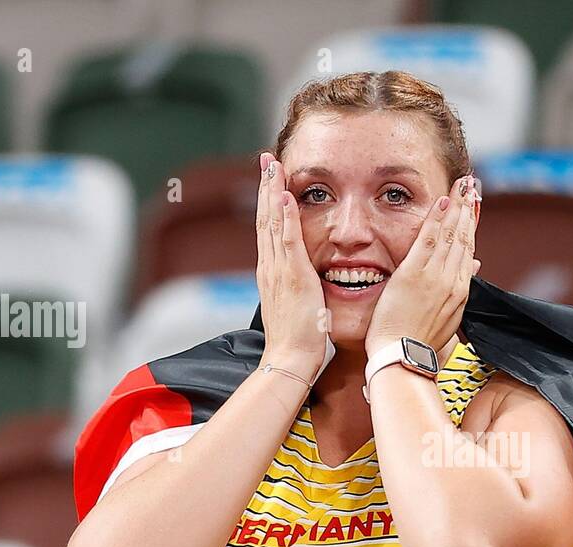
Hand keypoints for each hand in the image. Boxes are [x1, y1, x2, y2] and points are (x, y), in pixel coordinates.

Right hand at [254, 151, 328, 379]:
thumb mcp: (298, 307)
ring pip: (270, 222)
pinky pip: (286, 240)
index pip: (268, 229)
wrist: (290, 360)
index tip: (271, 180)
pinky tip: (284, 195)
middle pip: (264, 218)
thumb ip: (300, 290)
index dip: (268, 203)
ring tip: (272, 165)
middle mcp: (271, 267)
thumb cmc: (298, 341)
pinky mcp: (292, 277)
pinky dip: (283, 216)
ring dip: (271, 191)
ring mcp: (278, 270)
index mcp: (273, 274)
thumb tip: (308, 283)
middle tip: (266, 159)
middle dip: (265, 187)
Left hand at [364, 174, 480, 357]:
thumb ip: (458, 291)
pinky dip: (436, 219)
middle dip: (468, 210)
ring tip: (462, 185)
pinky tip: (442, 200)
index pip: (469, 252)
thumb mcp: (447, 318)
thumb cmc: (418, 343)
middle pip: (464, 239)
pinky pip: (429, 240)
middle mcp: (453, 282)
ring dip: (457, 207)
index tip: (473, 208)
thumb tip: (473, 267)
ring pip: (451, 235)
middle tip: (471, 185)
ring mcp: (435, 278)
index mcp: (460, 293)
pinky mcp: (414, 275)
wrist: (402, 357)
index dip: (472, 227)